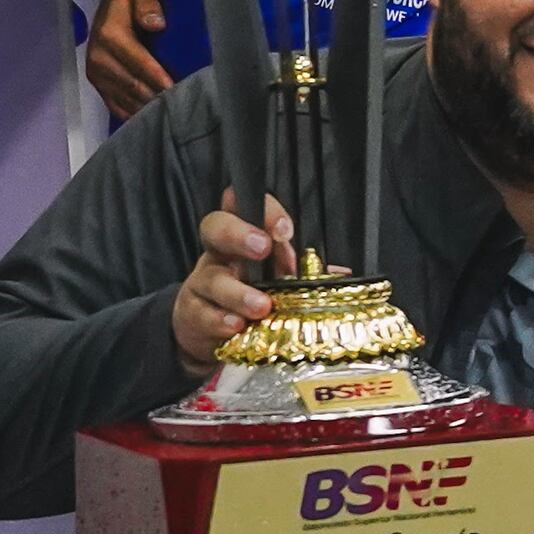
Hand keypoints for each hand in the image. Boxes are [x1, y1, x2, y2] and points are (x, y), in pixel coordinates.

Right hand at [83, 0, 172, 116]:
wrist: (112, 11)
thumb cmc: (133, 2)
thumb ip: (149, 4)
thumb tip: (157, 23)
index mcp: (109, 34)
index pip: (138, 62)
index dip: (158, 77)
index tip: (178, 89)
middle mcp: (98, 58)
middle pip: (133, 85)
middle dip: (158, 97)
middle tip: (184, 107)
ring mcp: (96, 75)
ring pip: (127, 100)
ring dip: (150, 109)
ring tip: (175, 114)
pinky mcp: (99, 87)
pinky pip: (118, 108)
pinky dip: (137, 115)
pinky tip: (158, 118)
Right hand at [169, 197, 295, 376]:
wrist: (207, 328)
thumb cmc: (250, 293)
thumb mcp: (275, 277)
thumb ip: (302, 272)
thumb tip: (341, 275)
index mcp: (241, 236)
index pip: (243, 205)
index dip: (263, 210)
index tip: (284, 229)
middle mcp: (218, 253)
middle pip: (215, 228)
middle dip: (239, 234)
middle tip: (263, 248)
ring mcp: (201, 283)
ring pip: (212, 278)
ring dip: (238, 292)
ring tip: (262, 306)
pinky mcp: (192, 314)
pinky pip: (202, 314)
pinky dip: (221, 321)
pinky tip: (237, 326)